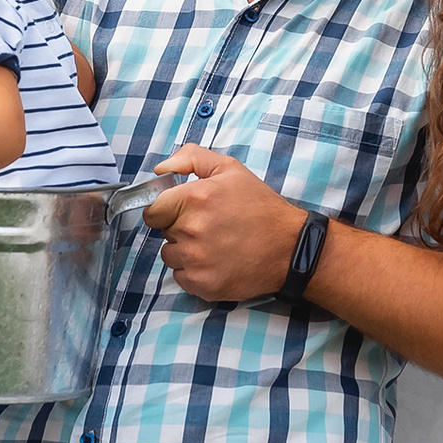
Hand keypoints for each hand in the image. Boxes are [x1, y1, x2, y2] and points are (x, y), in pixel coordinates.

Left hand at [141, 146, 308, 301]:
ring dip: (185, 250)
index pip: (153, 210)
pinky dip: (194, 271)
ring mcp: (196, 260)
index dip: (166, 209)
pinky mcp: (202, 284)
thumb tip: (159, 169)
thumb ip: (190, 159)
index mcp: (194, 199)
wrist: (289, 247)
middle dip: (180, 227)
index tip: (182, 210)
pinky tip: (216, 261)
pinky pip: (181, 276)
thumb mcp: (230, 169)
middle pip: (164, 231)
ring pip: (170, 255)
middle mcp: (190, 230)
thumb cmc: (260, 207)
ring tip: (214, 244)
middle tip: (210, 225)